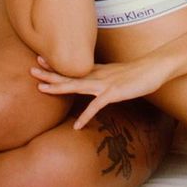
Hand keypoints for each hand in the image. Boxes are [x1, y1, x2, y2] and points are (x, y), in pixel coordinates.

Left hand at [31, 54, 173, 128]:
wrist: (154, 67)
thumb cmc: (138, 72)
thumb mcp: (117, 74)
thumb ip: (104, 77)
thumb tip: (96, 81)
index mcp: (97, 71)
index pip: (72, 68)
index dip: (56, 65)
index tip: (39, 60)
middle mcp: (97, 75)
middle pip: (69, 74)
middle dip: (49, 73)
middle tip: (31, 70)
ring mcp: (105, 83)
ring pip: (76, 85)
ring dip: (58, 87)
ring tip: (42, 89)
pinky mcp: (114, 93)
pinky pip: (96, 106)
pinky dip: (86, 116)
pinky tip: (77, 126)